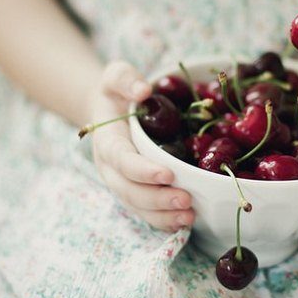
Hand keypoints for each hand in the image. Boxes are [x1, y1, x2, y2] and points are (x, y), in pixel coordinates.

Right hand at [88, 61, 194, 231]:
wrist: (108, 112)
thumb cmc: (116, 93)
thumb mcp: (115, 75)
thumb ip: (125, 79)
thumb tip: (144, 91)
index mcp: (107, 142)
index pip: (122, 161)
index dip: (142, 171)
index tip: (167, 174)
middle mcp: (111, 169)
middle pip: (130, 191)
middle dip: (157, 199)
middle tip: (186, 200)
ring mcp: (122, 184)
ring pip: (138, 207)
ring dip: (163, 215)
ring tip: (189, 217)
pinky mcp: (135, 192)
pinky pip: (146, 212)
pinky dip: (164, 221)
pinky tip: (185, 222)